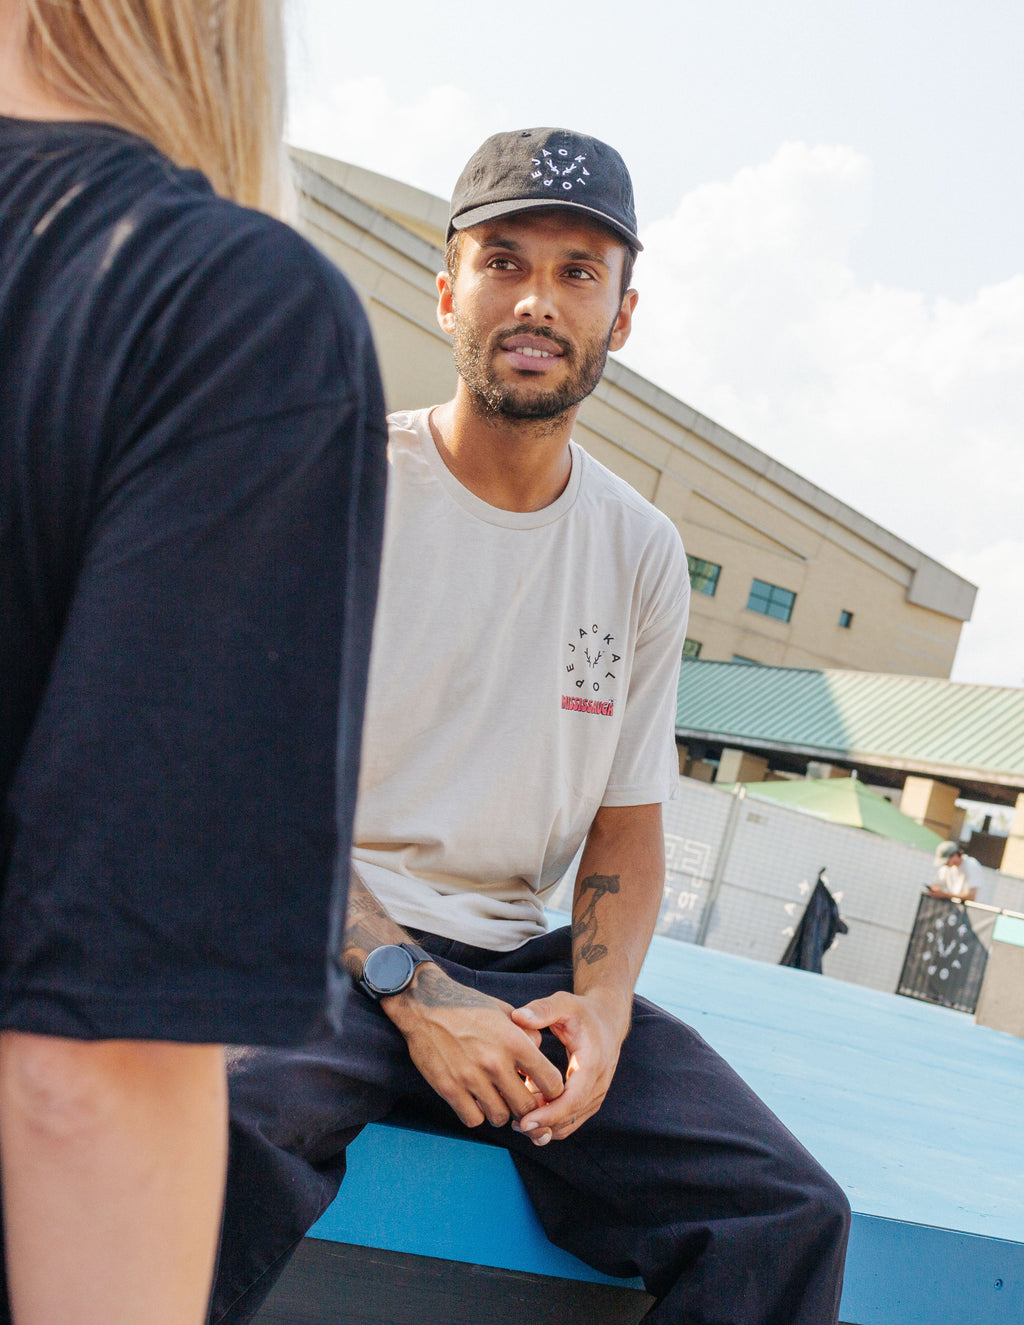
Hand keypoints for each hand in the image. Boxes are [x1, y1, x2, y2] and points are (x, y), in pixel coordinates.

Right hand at [383, 965, 563, 1131]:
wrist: (424, 1005)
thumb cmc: (468, 1006)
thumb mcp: (505, 1012)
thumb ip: (527, 1035)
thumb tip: (540, 1056)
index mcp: (514, 1041)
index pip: (550, 1081)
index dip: (553, 1090)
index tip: (546, 1090)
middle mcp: (495, 1062)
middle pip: (527, 1107)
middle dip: (528, 1108)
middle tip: (521, 1100)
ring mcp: (471, 1078)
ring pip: (500, 1117)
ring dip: (501, 1111)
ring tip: (496, 1098)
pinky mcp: (449, 1089)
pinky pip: (473, 1119)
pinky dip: (477, 1114)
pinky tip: (475, 1100)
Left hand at [509, 989, 629, 1141]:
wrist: (608, 1019)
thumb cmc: (582, 1011)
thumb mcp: (564, 1003)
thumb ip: (542, 1010)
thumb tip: (517, 1017)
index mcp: (592, 1062)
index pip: (574, 1099)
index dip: (549, 1113)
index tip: (525, 1122)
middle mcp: (598, 1083)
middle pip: (572, 1116)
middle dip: (544, 1125)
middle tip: (515, 1125)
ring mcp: (597, 1093)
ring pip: (572, 1121)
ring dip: (547, 1126)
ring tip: (518, 1122)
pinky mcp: (591, 1097)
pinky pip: (572, 1117)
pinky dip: (553, 1120)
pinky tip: (531, 1112)